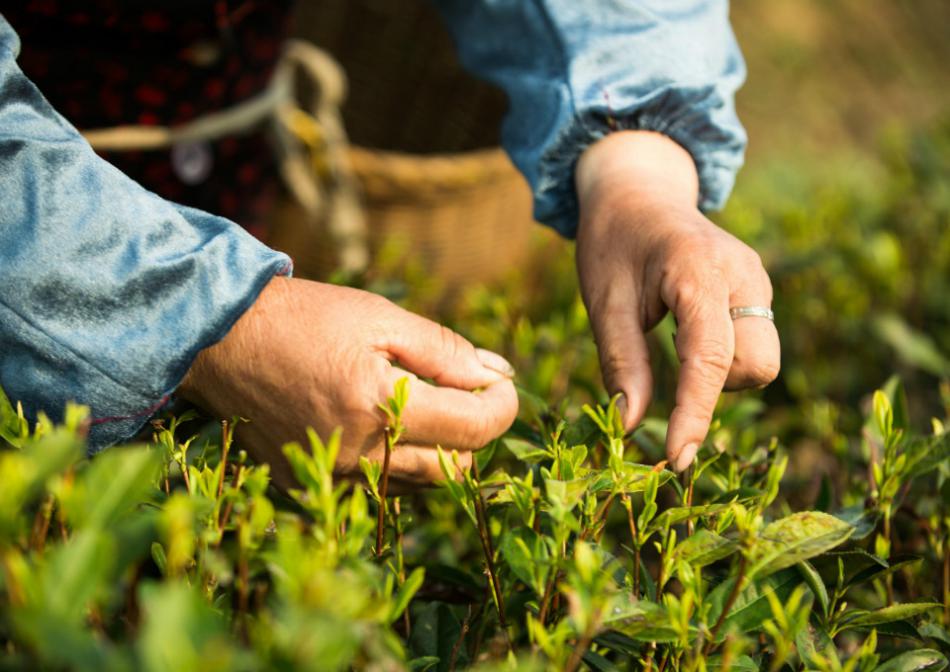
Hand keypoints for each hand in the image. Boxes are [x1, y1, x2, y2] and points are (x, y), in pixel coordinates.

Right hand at [179, 277, 518, 488]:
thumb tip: (500, 374)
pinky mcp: (308, 488)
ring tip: (420, 403)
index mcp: (377, 406)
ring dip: (437, 449)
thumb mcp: (380, 318)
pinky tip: (383, 426)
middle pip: (455, 468)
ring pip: (420, 484)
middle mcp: (357, 455)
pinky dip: (398, 462)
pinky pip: (379, 489)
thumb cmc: (306, 318)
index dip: (503, 404)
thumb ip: (445, 350)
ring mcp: (331, 478)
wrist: (223, 341)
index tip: (502, 383)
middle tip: (464, 392)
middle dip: (474, 431)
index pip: (475, 429)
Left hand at [575, 131, 779, 470]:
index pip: (710, 358)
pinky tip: (688, 333)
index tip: (676, 458)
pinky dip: (724, 359)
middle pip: (756, 366)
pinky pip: (755, 344)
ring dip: (720, 374)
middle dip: (713, 387)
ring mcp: (758, 282)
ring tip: (672, 341)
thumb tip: (632, 427)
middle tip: (662, 362)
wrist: (638, 194)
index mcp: (700, 270)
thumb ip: (622, 363)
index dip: (694, 414)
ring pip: (761, 360)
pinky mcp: (758, 292)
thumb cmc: (613, 243)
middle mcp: (743, 275)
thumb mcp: (603, 301)